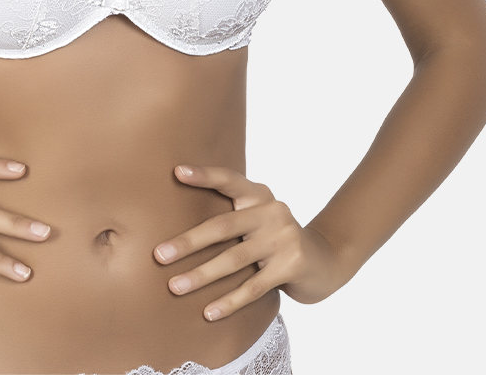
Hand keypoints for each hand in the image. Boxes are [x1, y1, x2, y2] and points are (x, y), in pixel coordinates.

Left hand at [153, 165, 343, 320]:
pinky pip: (253, 287)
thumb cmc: (276, 240)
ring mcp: (284, 237)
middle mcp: (272, 211)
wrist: (325, 261)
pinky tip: (208, 312)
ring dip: (201, 275)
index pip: (229, 180)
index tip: (177, 172)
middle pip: (223, 226)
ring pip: (234, 259)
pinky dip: (229, 301)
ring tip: (175, 287)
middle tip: (159, 255)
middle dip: (188, 242)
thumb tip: (179, 233)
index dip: (204, 175)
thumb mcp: (258, 221)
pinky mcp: (292, 265)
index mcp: (259, 195)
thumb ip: (232, 218)